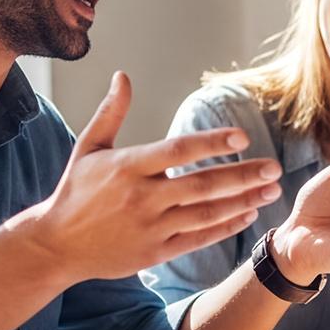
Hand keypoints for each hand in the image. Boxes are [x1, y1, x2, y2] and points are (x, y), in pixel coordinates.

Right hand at [11, 72, 282, 280]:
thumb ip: (111, 112)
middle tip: (274, 168)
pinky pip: (198, 239)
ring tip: (270, 190)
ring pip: (205, 215)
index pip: (177, 151)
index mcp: (127, 167)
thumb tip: (123, 76)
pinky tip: (248, 215)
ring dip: (242, 202)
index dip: (211, 143)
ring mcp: (150, 228)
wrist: (55, 245)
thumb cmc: (75, 191)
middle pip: (201, 186)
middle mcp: (141, 198)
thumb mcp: (89, 148)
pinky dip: (225, 228)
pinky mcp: (155, 253)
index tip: (242, 136)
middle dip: (242, 176)